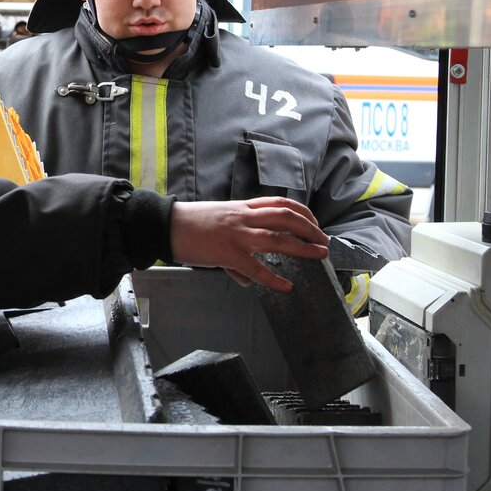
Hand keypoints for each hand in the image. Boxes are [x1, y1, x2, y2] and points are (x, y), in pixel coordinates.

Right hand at [168, 197, 328, 292]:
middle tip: (324, 241)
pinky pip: (256, 268)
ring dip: (303, 246)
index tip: (314, 222)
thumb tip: (248, 277)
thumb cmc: (190, 223)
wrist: (166, 225)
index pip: (279, 203)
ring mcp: (236, 235)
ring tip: (319, 254)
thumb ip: (237, 245)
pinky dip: (273, 279)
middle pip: (286, 217)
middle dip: (310, 228)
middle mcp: (243, 218)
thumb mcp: (218, 223)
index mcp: (242, 207)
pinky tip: (285, 287)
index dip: (302, 212)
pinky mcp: (227, 254)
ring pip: (277, 238)